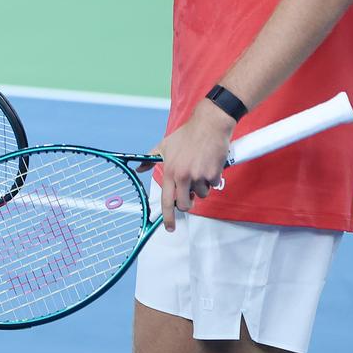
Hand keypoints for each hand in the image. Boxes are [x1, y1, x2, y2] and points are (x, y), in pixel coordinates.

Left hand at [156, 99, 235, 230]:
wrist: (209, 124)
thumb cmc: (187, 135)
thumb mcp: (165, 145)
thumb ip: (151, 159)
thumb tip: (138, 168)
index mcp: (169, 171)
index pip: (166, 200)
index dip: (167, 218)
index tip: (169, 228)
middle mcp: (183, 175)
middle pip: (184, 205)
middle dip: (188, 203)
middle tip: (190, 193)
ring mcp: (199, 175)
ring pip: (201, 195)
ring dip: (202, 186)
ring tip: (200, 168)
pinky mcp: (213, 174)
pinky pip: (213, 185)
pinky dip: (212, 178)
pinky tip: (210, 164)